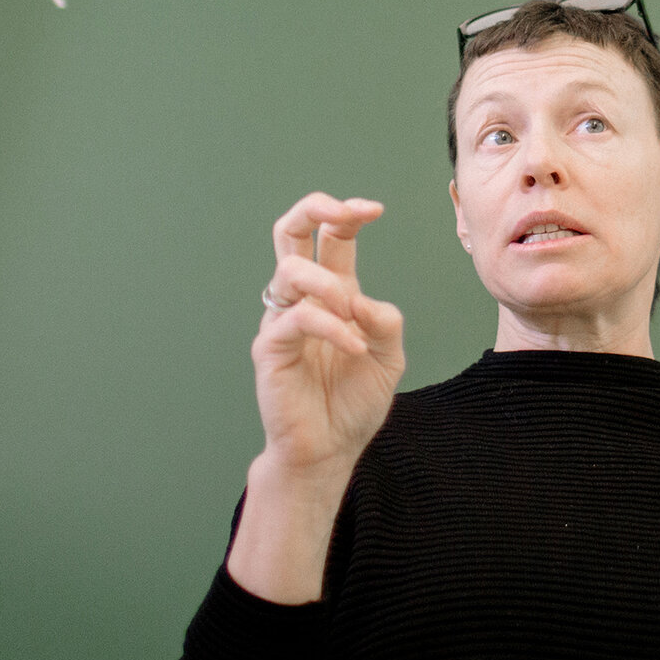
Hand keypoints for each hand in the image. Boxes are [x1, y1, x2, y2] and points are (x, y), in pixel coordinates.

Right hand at [250, 193, 406, 477]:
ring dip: (328, 283)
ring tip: (352, 314)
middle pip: (290, 233)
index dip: (347, 214)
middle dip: (313, 208)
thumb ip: (384, 321)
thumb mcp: (389, 358)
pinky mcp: (271, 347)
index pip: (331, 235)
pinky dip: (332, 327)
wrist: (330, 450)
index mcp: (334, 292)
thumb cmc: (353, 403)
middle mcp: (304, 299)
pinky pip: (298, 318)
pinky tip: (354, 348)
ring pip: (291, 270)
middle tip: (343, 211)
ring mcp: (283, 320)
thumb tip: (360, 300)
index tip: (375, 210)